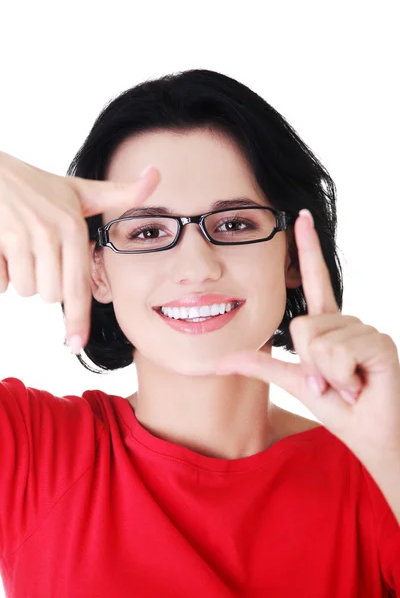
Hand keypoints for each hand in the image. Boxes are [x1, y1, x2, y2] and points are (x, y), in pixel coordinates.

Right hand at [0, 151, 159, 350]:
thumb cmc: (37, 185)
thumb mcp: (81, 189)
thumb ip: (121, 192)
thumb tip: (156, 174)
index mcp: (72, 227)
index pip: (79, 286)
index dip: (78, 319)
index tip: (77, 344)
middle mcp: (48, 233)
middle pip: (52, 295)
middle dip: (47, 285)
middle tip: (42, 257)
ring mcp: (19, 236)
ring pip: (27, 290)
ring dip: (23, 278)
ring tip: (22, 250)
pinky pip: (1, 284)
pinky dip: (1, 274)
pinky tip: (3, 249)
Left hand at [216, 209, 399, 468]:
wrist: (371, 434)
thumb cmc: (338, 407)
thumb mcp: (294, 382)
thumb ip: (261, 365)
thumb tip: (221, 360)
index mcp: (327, 325)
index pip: (315, 280)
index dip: (308, 248)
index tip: (300, 217)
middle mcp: (346, 321)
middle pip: (301, 327)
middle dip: (309, 365)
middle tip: (331, 383)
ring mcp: (364, 330)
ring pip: (317, 341)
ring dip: (326, 375)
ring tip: (347, 385)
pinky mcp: (378, 342)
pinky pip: (337, 352)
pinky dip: (340, 378)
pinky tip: (358, 386)